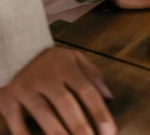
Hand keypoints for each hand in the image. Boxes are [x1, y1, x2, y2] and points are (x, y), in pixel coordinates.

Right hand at [0, 46, 114, 134]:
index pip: (86, 89)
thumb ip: (92, 74)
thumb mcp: (73, 58)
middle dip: (79, 126)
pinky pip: (16, 121)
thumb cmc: (50, 61)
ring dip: (57, 133)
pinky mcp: (8, 98)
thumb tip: (109, 96)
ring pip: (43, 113)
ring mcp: (26, 88)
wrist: (16, 52)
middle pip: (65, 104)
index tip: (109, 131)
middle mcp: (46, 77)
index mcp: (65, 66)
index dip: (99, 112)